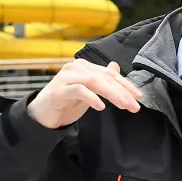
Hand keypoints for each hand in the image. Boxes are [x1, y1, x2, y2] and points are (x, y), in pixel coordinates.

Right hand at [27, 60, 141, 128]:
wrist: (42, 113)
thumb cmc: (67, 101)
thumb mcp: (88, 90)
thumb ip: (101, 79)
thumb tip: (115, 66)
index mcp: (85, 67)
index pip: (110, 73)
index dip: (126, 84)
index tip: (139, 97)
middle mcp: (76, 68)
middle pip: (105, 77)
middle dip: (123, 92)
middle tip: (135, 106)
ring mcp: (66, 77)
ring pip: (94, 82)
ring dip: (112, 94)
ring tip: (124, 105)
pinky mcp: (59, 90)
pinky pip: (79, 91)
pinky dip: (91, 98)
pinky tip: (101, 107)